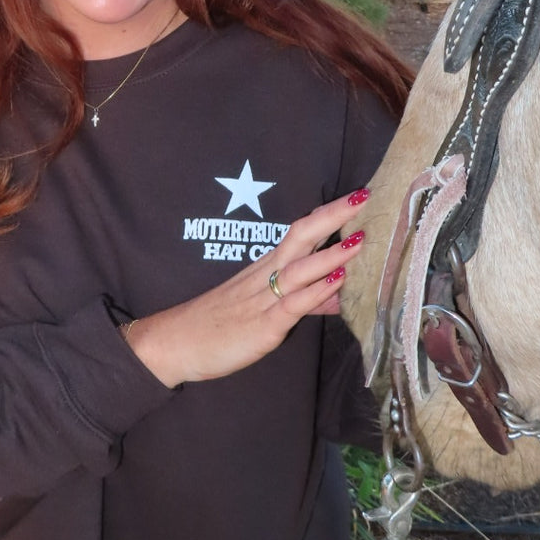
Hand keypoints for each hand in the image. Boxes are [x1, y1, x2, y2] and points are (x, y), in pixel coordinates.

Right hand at [126, 189, 369, 386]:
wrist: (175, 342)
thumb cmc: (219, 326)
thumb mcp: (268, 312)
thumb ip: (306, 302)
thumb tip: (338, 296)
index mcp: (266, 268)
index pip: (301, 232)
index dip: (329, 214)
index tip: (357, 197)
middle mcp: (266, 276)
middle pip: (302, 236)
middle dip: (333, 217)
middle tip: (363, 197)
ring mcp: (263, 299)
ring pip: (300, 268)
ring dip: (331, 252)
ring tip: (361, 239)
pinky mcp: (262, 325)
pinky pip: (292, 303)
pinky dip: (315, 290)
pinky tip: (336, 280)